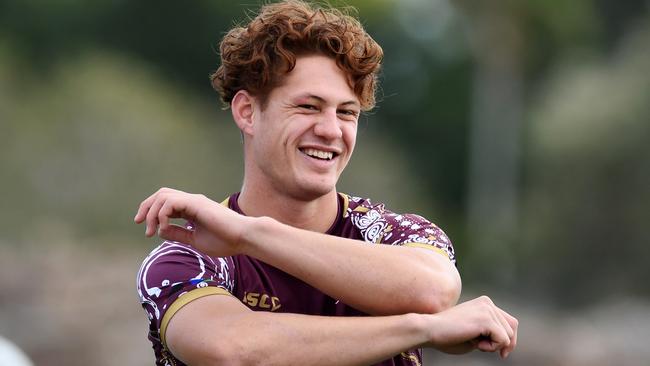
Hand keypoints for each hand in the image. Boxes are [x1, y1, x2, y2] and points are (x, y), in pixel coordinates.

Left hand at [134, 187, 248, 256]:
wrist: (243, 238)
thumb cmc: (225, 241)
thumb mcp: (195, 240)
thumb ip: (178, 234)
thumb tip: (160, 230)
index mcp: (191, 208)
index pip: (165, 202)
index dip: (151, 212)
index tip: (146, 229)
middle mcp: (191, 201)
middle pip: (160, 194)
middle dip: (146, 207)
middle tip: (139, 223)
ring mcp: (194, 200)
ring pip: (162, 196)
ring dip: (152, 213)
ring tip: (152, 230)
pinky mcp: (196, 203)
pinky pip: (170, 202)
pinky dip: (163, 214)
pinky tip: (166, 228)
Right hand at [425, 296, 517, 358]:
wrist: (430, 330)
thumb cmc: (447, 335)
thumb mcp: (474, 333)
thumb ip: (489, 333)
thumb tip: (508, 343)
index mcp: (484, 303)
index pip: (509, 321)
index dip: (508, 339)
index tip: (501, 353)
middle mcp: (488, 303)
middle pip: (512, 328)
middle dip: (504, 344)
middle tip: (484, 349)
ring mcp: (487, 309)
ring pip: (508, 335)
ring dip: (493, 346)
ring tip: (474, 342)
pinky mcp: (486, 319)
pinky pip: (502, 340)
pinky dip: (491, 348)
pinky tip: (474, 342)